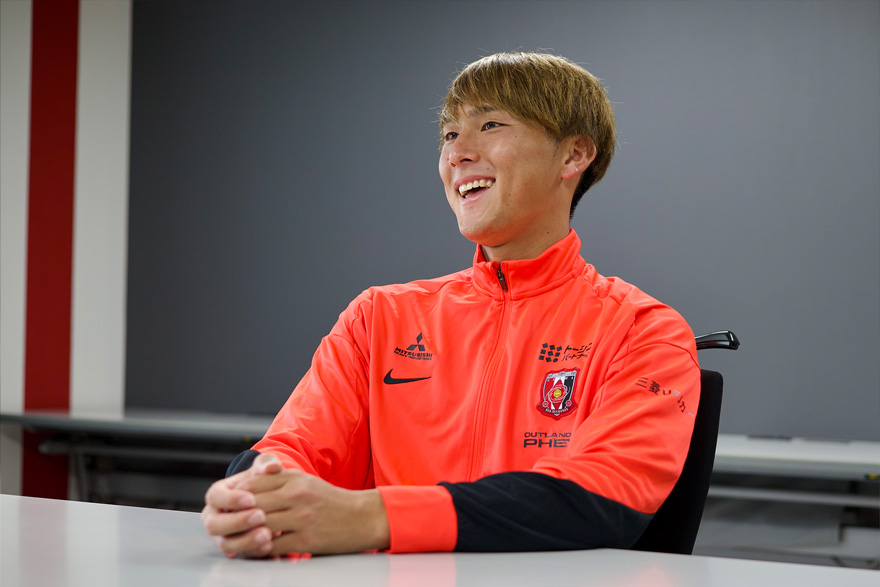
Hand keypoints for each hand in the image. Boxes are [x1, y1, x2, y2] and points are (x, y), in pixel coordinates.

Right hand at [201, 453, 283, 557]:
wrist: (273, 503)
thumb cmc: (263, 483)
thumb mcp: (264, 470)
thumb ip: (267, 464)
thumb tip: (272, 466)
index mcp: (218, 495)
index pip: (215, 497)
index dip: (231, 499)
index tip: (251, 498)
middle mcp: (215, 518)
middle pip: (214, 525)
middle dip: (237, 522)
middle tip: (260, 516)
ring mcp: (224, 536)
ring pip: (226, 544)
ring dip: (245, 541)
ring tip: (267, 534)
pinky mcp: (237, 550)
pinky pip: (241, 556)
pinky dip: (254, 553)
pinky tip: (270, 547)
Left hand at [238, 467, 389, 555]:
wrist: (362, 516)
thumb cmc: (331, 501)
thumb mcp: (305, 482)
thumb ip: (279, 481)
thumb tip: (248, 487)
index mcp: (294, 479)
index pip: (255, 483)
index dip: (236, 495)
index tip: (225, 504)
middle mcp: (297, 495)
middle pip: (253, 503)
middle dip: (235, 515)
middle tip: (221, 525)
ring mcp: (301, 517)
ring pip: (260, 525)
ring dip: (243, 535)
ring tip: (232, 541)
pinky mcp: (307, 538)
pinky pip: (275, 545)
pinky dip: (260, 550)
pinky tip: (253, 551)